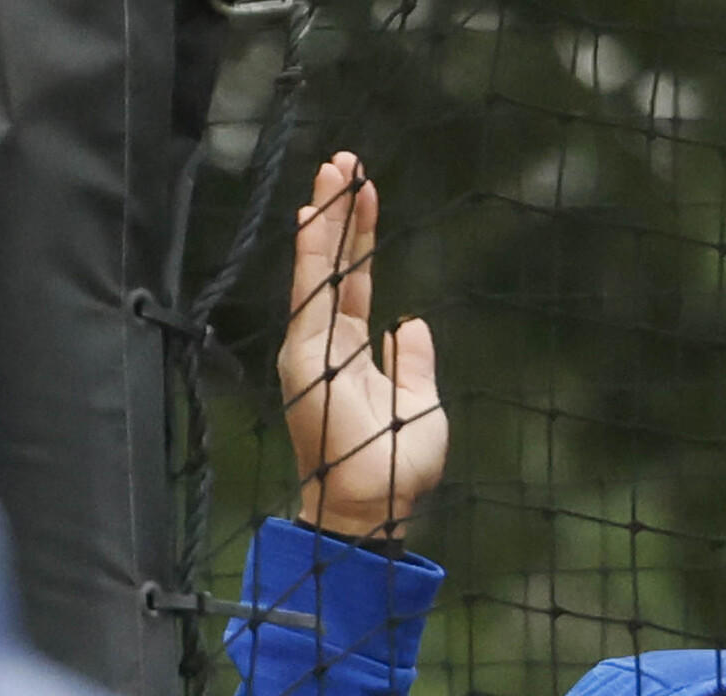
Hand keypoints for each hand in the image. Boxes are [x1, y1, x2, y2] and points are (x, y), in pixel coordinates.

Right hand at [281, 151, 445, 542]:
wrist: (373, 504)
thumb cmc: (397, 467)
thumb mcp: (420, 403)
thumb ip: (412, 361)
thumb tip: (410, 325)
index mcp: (353, 353)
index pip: (357, 283)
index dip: (361, 239)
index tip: (366, 194)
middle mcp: (327, 343)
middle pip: (335, 265)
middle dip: (341, 212)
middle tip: (346, 161)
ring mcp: (312, 346)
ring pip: (319, 267)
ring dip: (327, 217)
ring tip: (335, 169)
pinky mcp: (305, 353)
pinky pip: (310, 290)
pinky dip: (314, 250)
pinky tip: (317, 212)